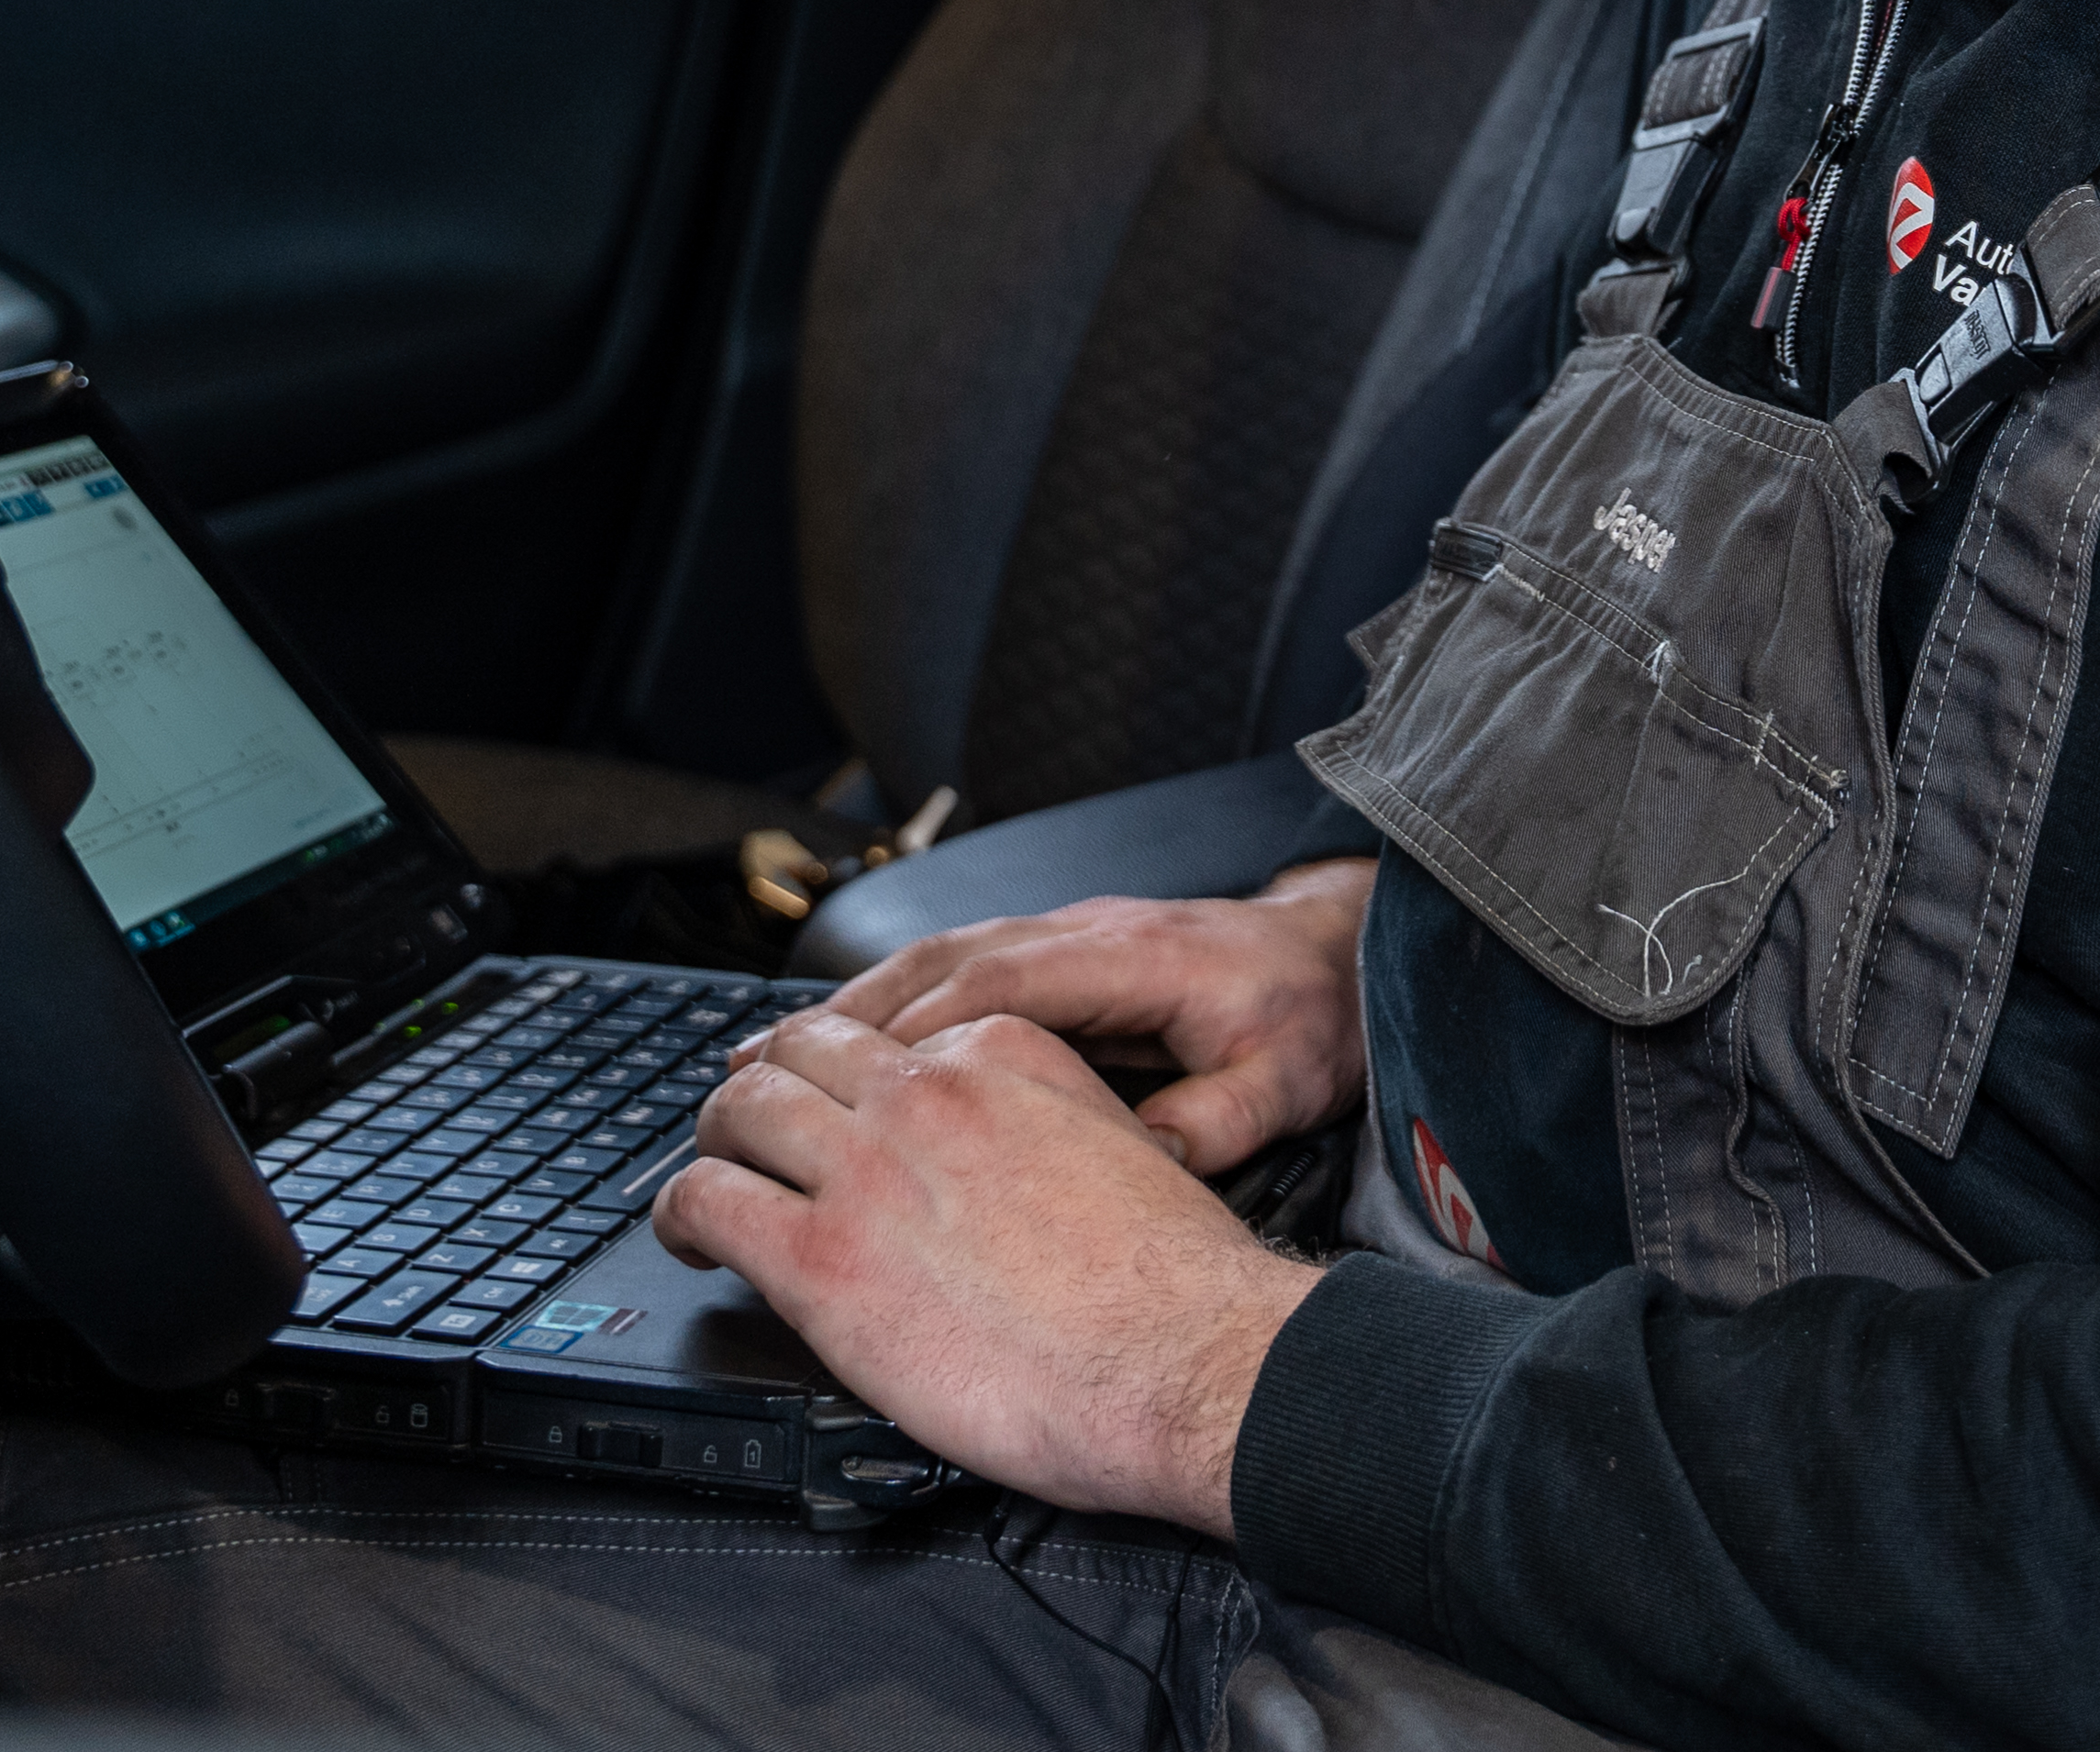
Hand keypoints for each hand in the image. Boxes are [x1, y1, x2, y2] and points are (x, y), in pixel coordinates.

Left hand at [652, 1007, 1321, 1531]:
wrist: (1183, 1361)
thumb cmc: (1170, 1286)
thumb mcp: (1126, 1147)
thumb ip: (1051, 1124)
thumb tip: (1010, 1156)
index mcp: (1006, 1054)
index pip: (892, 1038)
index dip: (852, 1079)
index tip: (844, 1116)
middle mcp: (929, 1091)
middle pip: (802, 1050)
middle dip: (767, 1085)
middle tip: (753, 1132)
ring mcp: (868, 1168)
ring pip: (741, 1107)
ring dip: (716, 1139)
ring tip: (712, 1177)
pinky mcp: (821, 1256)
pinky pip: (710, 1201)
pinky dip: (683, 1212)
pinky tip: (691, 1237)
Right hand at [813, 857, 1378, 1175]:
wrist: (1343, 955)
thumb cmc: (1311, 1017)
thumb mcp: (1278, 1084)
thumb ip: (1210, 1124)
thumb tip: (1140, 1166)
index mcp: (1133, 960)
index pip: (1001, 981)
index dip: (915, 1025)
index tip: (839, 1076)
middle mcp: (1086, 934)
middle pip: (942, 961)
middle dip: (845, 1015)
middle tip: (755, 1070)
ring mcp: (1069, 935)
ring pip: (938, 960)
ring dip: (854, 1007)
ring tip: (768, 1060)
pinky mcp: (1064, 954)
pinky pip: (959, 972)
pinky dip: (895, 1006)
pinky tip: (843, 1049)